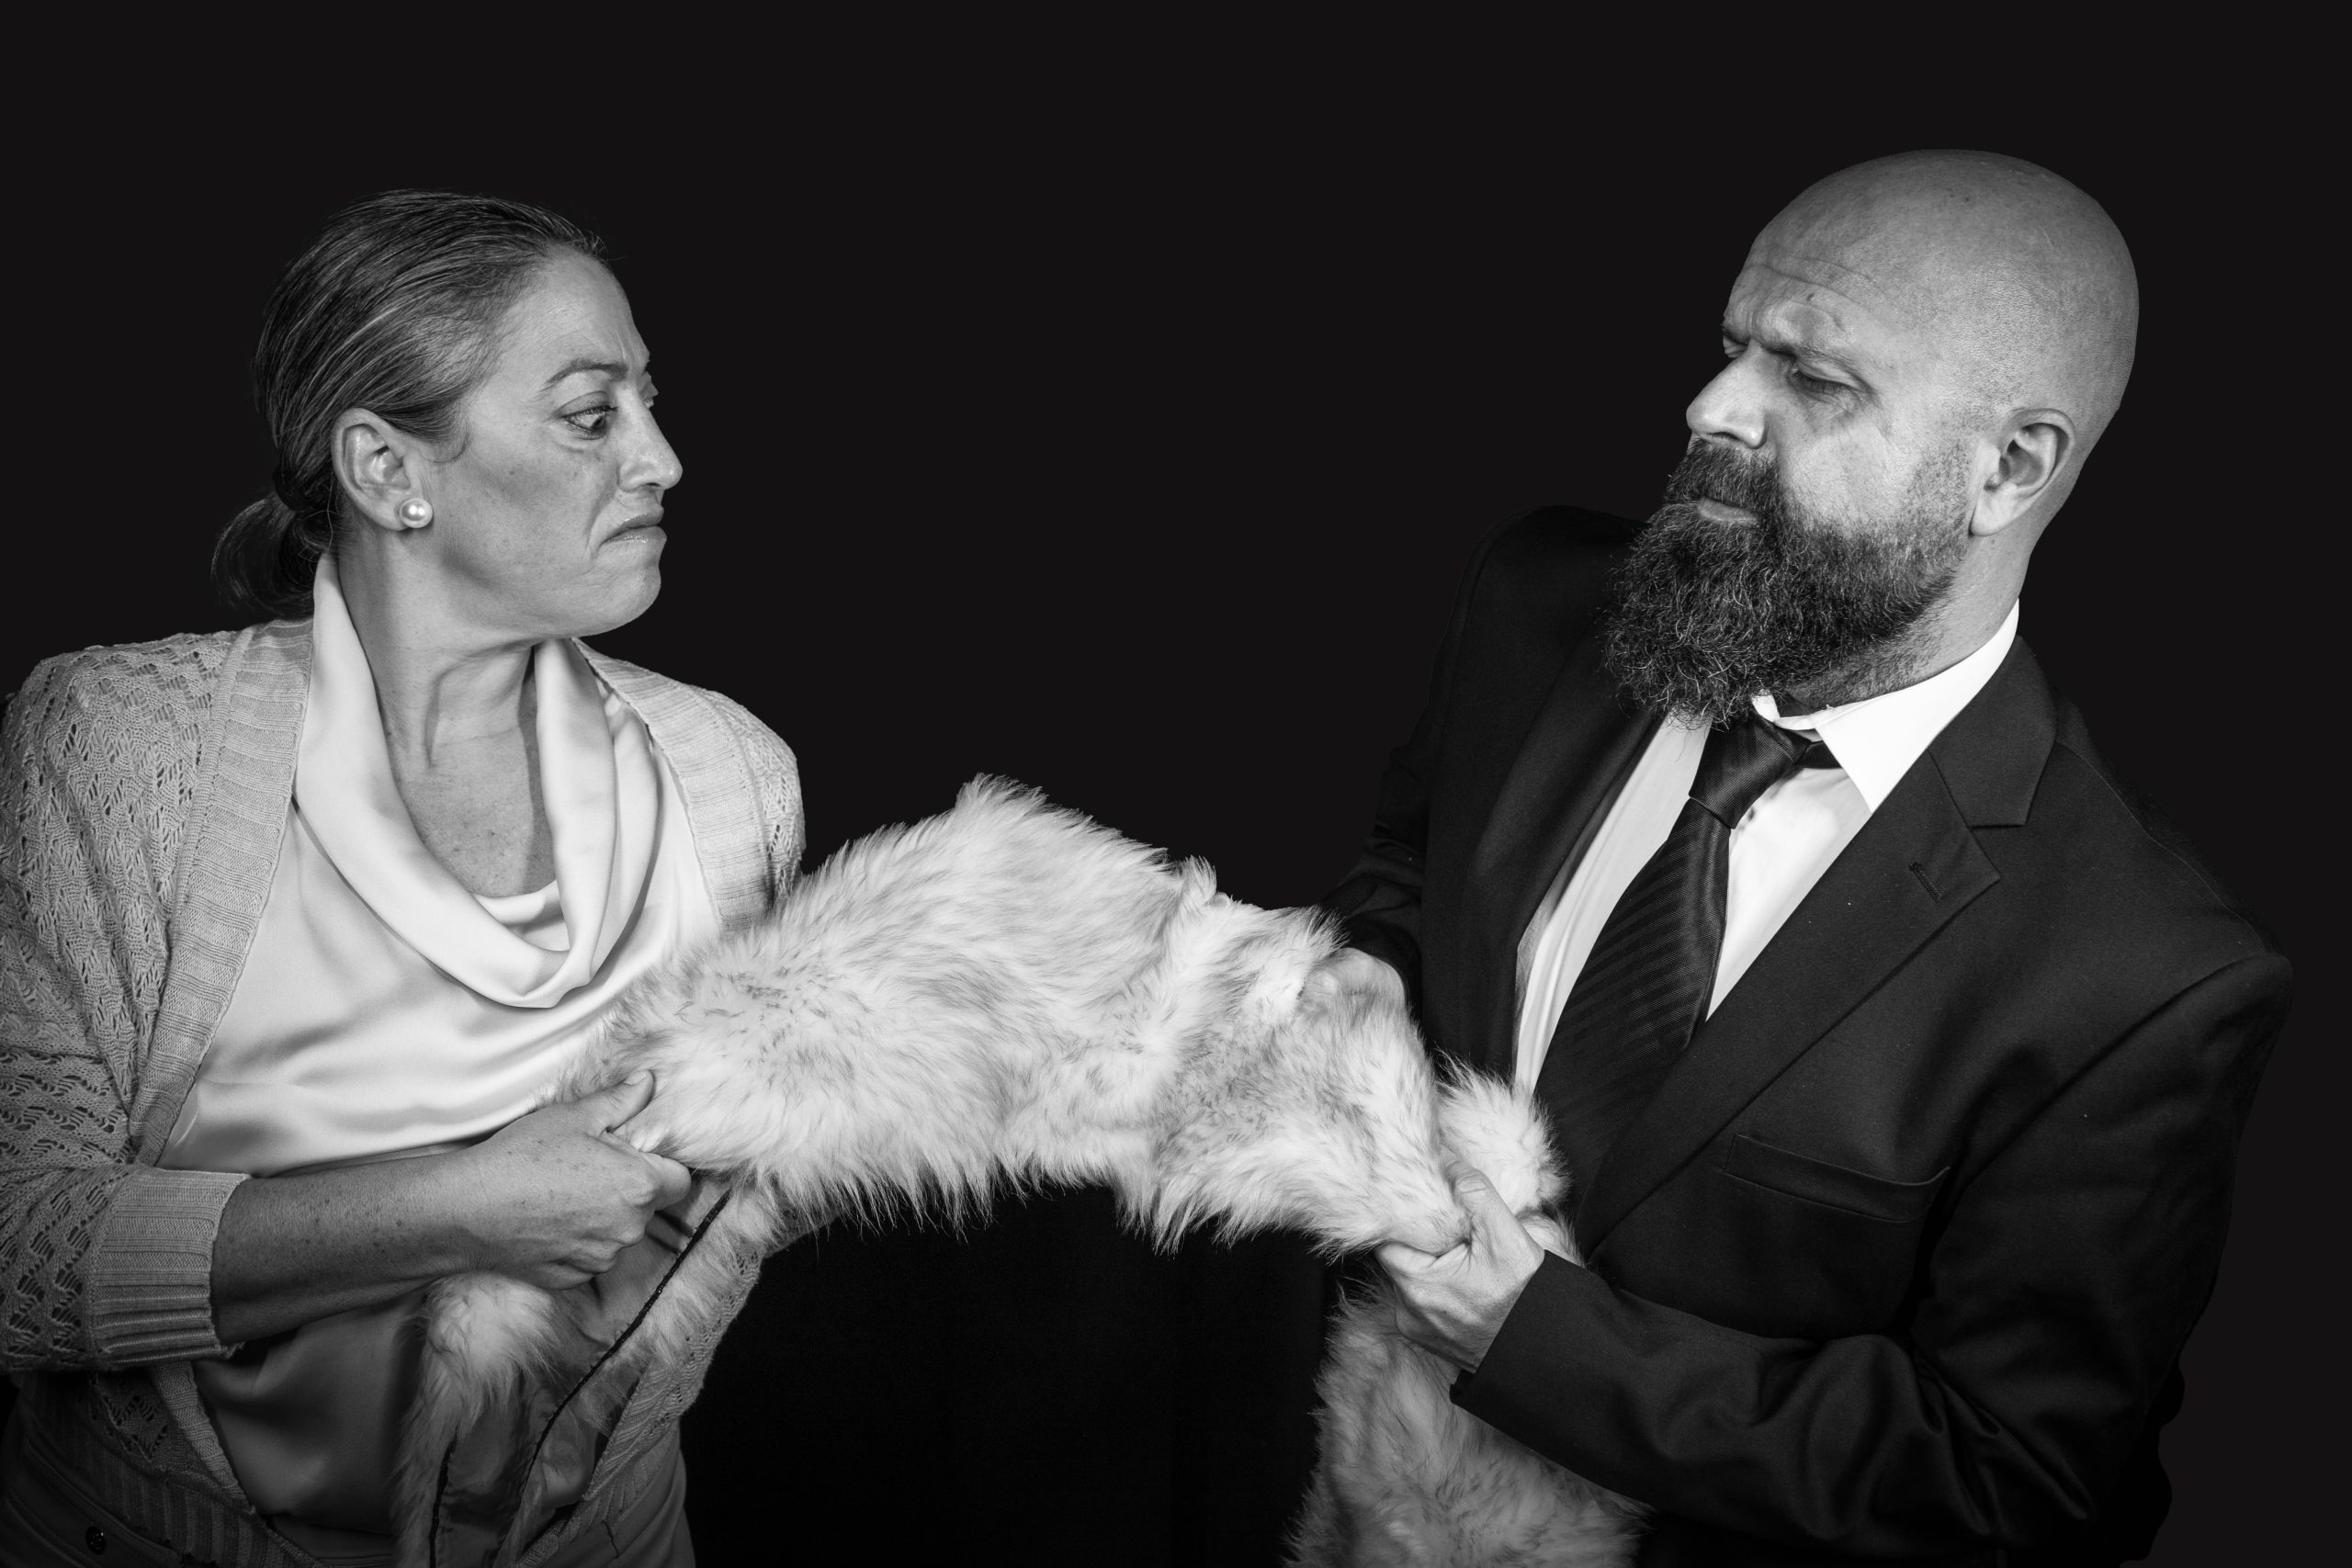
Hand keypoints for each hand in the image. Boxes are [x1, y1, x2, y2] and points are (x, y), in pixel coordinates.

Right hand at [444, 1072, 694, 1289]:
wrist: (468, 1208)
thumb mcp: (575, 1117)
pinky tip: (549, 1222)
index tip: (633, 1156)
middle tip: (589, 1169)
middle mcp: (629, 1228)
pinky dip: (578, 1241)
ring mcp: (602, 1257)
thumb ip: (621, 1101)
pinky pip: (591, 1255)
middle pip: (649, 1207)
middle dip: (629, 1189)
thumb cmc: (523, 1157)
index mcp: (639, 1185)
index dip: (660, 1165)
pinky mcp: (574, 1277)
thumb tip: (649, 1083)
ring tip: (563, 1195)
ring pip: (619, 1233)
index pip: (679, 1179)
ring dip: (605, 1218)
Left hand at [1377, 1164, 1546, 1371]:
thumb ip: (1473, 1192)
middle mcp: (1408, 1311)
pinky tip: (1464, 1283)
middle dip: (1419, 1240)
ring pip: (1409, 1281)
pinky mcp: (1429, 1342)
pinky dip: (1436, 1289)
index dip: (1402, 1217)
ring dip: (1428, 1265)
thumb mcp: (1505, 1235)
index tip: (1420, 1204)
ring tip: (1459, 1255)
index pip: (1387, 1238)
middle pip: (1397, 1259)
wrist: (1545, 1352)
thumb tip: (1447, 1158)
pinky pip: (1421, 1304)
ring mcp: (1417, 1329)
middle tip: (1447, 1228)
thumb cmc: (1525, 1297)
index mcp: (1417, 1283)